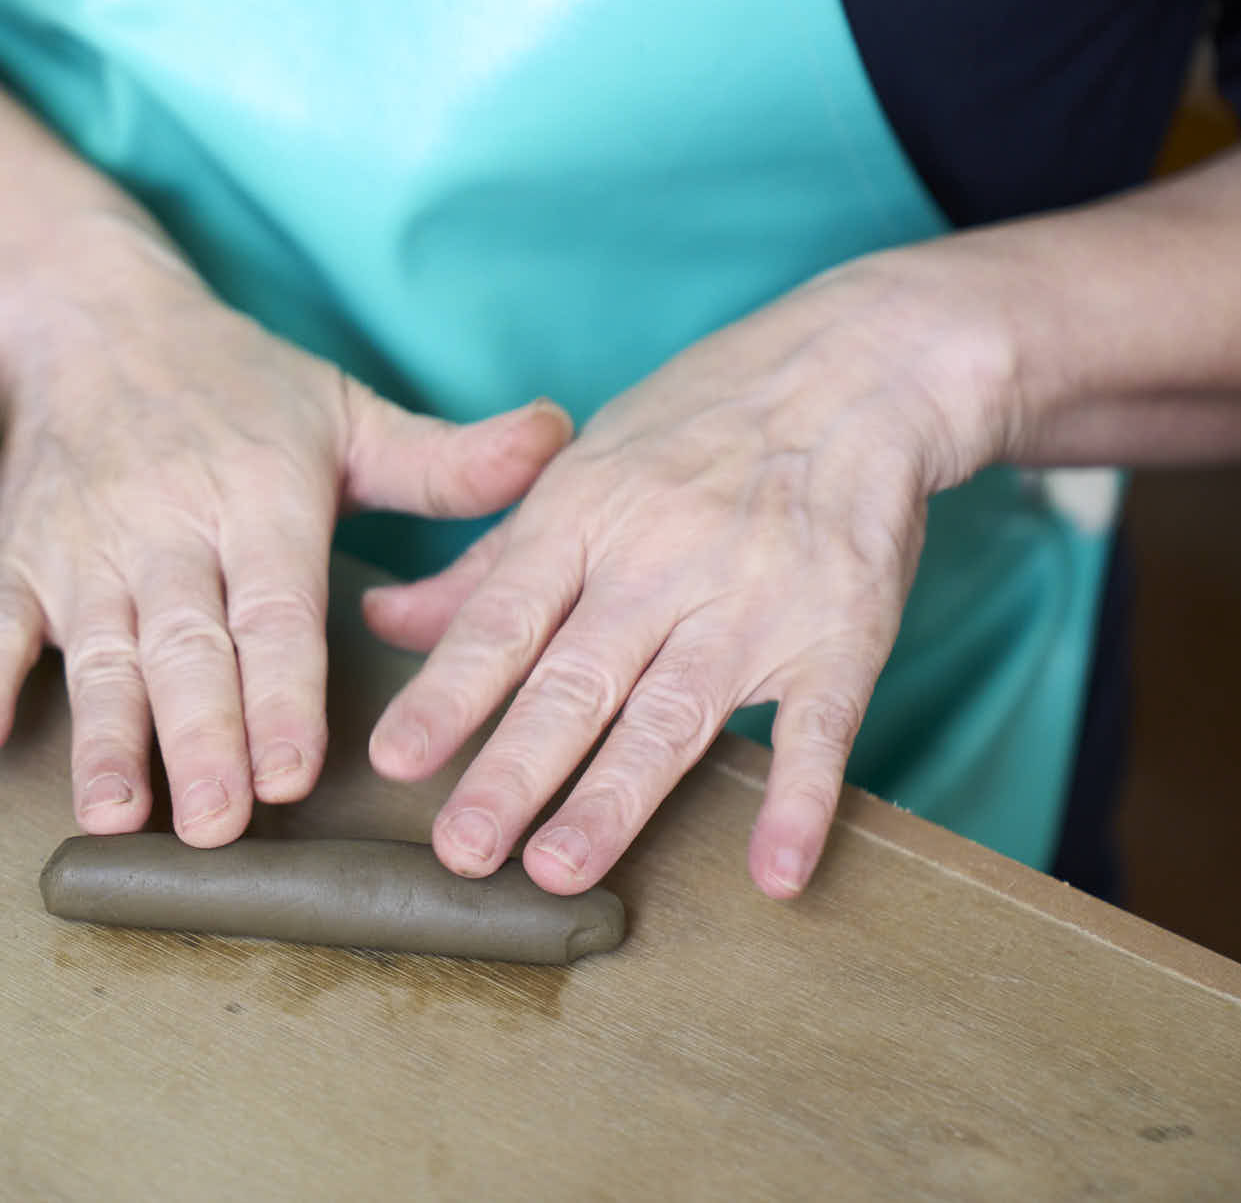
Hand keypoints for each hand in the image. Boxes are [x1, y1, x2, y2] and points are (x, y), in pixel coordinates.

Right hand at [0, 213, 572, 845]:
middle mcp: (169, 528)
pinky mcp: (16, 557)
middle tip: (219, 824)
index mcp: (259, 498)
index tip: (296, 769)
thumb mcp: (345, 410)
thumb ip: (446, 460)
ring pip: (98, 652)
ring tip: (116, 811)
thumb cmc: (236, 383)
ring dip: (104, 734)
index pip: (275, 609)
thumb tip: (557, 440)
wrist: (91, 317)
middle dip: (202, 737)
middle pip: (188, 646)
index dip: (284, 691)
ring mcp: (84, 548)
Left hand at [364, 261, 1008, 899]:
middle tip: (462, 849)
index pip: (503, 618)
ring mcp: (754, 600)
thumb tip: (382, 622)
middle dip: (515, 768)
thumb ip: (486, 564)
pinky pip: (821, 725)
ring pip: (674, 712)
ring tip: (560, 870)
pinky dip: (799, 800)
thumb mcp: (579, 470)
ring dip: (617, 797)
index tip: (395, 758)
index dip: (448, 690)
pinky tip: (775, 873)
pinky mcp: (844, 631)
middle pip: (576, 678)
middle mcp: (660, 562)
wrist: (858, 368)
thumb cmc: (698, 423)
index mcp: (584, 517)